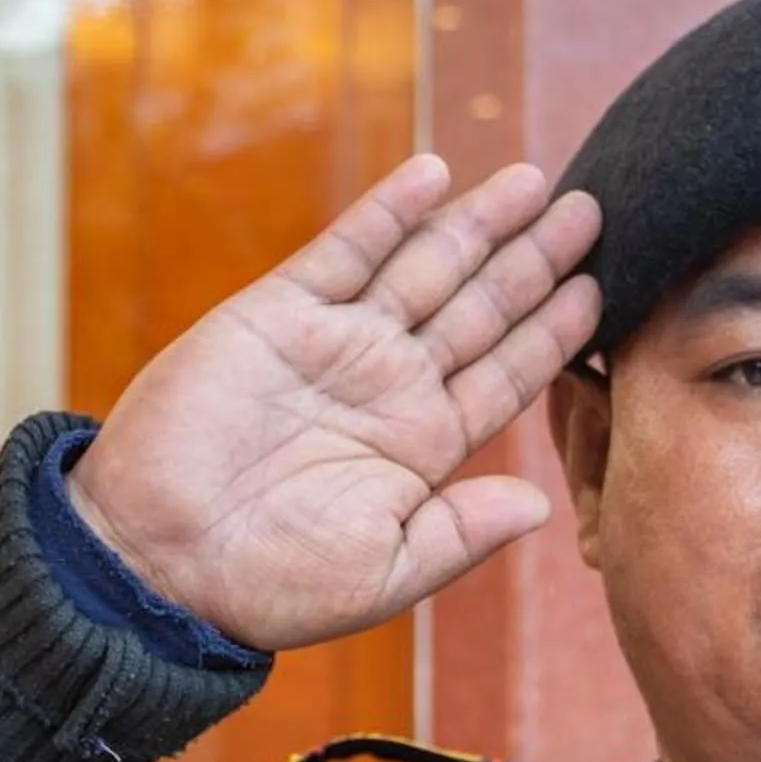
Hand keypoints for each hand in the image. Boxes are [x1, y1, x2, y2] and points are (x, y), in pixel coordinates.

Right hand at [66, 155, 601, 653]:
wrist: (157, 562)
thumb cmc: (267, 586)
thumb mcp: (383, 572)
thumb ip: (461, 534)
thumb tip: (540, 506)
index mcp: (422, 446)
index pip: (507, 374)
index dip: (555, 330)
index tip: (603, 288)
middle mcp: (388, 385)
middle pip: (480, 306)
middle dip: (535, 258)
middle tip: (594, 208)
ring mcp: (335, 344)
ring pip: (425, 267)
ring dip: (479, 223)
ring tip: (536, 180)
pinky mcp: (277, 314)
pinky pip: (345, 250)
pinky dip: (389, 212)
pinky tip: (436, 175)